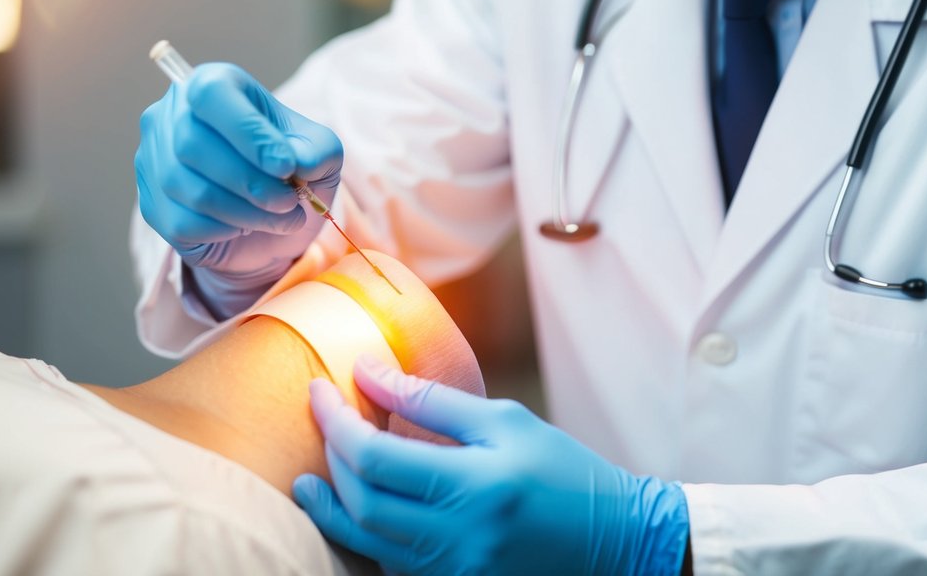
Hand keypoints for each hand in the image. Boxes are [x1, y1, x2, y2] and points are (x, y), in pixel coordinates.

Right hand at [135, 62, 342, 283]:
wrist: (271, 218)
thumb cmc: (291, 171)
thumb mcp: (320, 153)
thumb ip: (317, 150)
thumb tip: (297, 161)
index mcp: (213, 82)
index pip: (211, 94)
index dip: (248, 132)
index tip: (285, 166)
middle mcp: (171, 113)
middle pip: (193, 145)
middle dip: (252, 182)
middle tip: (289, 201)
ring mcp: (155, 159)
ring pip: (191, 189)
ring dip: (247, 211)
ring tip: (281, 217)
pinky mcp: (152, 204)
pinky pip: (185, 222)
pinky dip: (226, 230)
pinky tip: (246, 226)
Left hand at [293, 357, 689, 575]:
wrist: (614, 541)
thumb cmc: (563, 470)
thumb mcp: (505, 422)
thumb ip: (432, 400)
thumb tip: (369, 371)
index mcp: (474, 486)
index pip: (374, 457)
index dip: (336, 420)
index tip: (319, 389)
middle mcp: (457, 538)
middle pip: (361, 501)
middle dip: (331, 456)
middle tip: (323, 421)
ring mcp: (452, 571)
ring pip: (365, 540)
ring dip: (332, 503)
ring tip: (312, 476)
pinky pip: (389, 562)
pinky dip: (362, 532)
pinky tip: (356, 506)